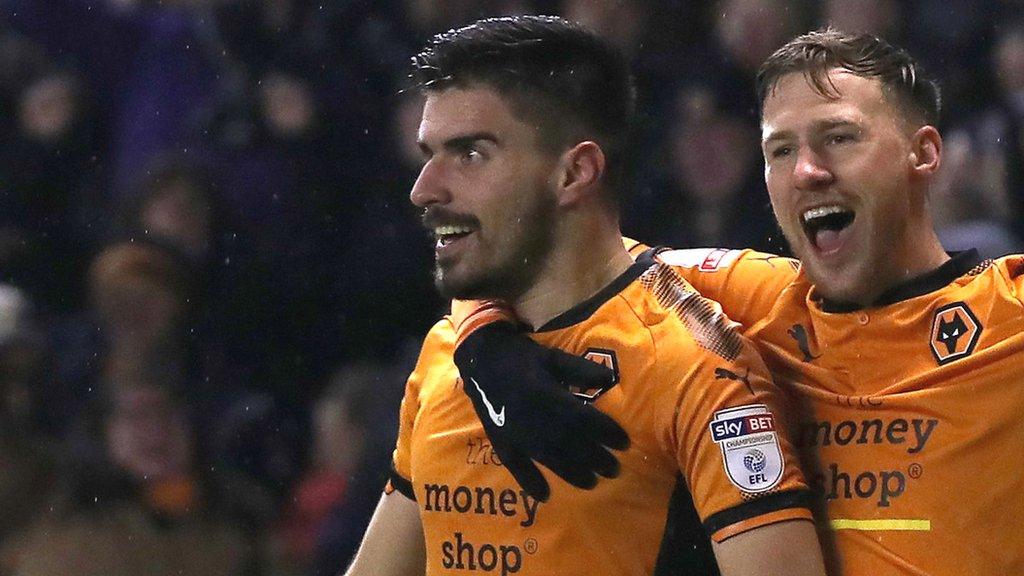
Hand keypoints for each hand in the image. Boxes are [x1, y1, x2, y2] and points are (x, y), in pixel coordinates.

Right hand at [454, 322, 629, 500]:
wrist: (480, 358)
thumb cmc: (521, 357)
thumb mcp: (553, 356)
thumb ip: (580, 370)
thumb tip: (610, 380)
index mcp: (546, 393)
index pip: (583, 418)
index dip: (605, 432)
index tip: (624, 443)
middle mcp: (532, 417)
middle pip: (569, 442)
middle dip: (594, 458)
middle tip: (615, 470)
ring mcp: (514, 431)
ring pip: (547, 457)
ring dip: (571, 473)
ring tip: (591, 483)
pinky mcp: (500, 439)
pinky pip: (515, 465)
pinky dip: (529, 481)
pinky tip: (544, 497)